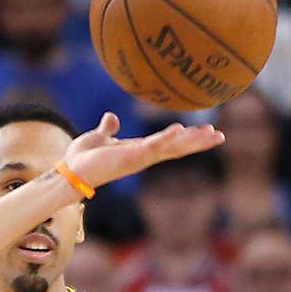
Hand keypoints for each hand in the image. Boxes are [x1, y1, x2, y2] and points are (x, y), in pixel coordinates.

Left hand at [60, 114, 225, 195]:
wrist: (69, 173)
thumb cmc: (83, 159)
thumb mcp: (98, 138)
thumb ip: (107, 129)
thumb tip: (111, 118)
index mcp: (139, 151)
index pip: (169, 144)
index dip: (187, 138)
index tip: (205, 132)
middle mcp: (143, 156)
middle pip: (178, 148)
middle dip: (199, 143)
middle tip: (221, 135)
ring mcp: (139, 158)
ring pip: (172, 148)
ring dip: (192, 141)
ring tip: (212, 133)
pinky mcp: (130, 157)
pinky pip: (152, 147)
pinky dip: (166, 139)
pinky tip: (180, 130)